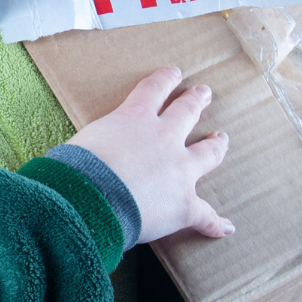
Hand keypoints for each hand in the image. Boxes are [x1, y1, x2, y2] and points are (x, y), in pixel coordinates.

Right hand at [65, 67, 232, 242]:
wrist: (91, 198)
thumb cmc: (75, 170)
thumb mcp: (80, 143)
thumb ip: (92, 145)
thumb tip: (79, 159)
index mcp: (134, 119)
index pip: (154, 90)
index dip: (166, 80)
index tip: (175, 73)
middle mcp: (163, 138)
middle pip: (186, 112)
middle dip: (195, 101)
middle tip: (204, 93)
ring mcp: (179, 170)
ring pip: (208, 152)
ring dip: (217, 145)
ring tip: (222, 139)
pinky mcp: (185, 205)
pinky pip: (206, 216)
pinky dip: (215, 223)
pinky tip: (226, 227)